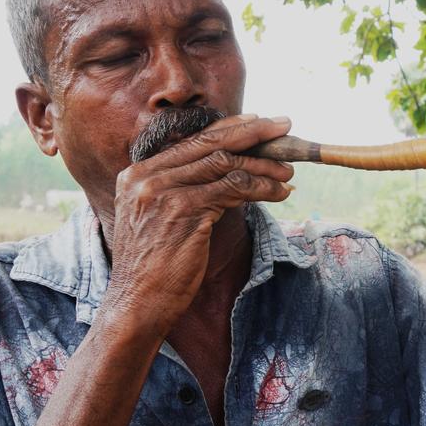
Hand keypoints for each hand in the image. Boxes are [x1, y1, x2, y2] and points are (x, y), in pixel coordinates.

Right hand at [103, 114, 294, 337]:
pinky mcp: (184, 211)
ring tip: (288, 173)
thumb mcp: (158, 217)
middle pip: (210, 143)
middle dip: (252, 132)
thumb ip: (181, 188)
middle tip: (283, 126)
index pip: (191, 140)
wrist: (138, 304)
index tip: (257, 122)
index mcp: (137, 174)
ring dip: (263, 166)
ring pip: (226, 164)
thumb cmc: (155, 266)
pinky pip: (234, 188)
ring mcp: (163, 192)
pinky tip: (279, 193)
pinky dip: (261, 188)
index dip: (229, 128)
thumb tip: (226, 165)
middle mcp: (146, 177)